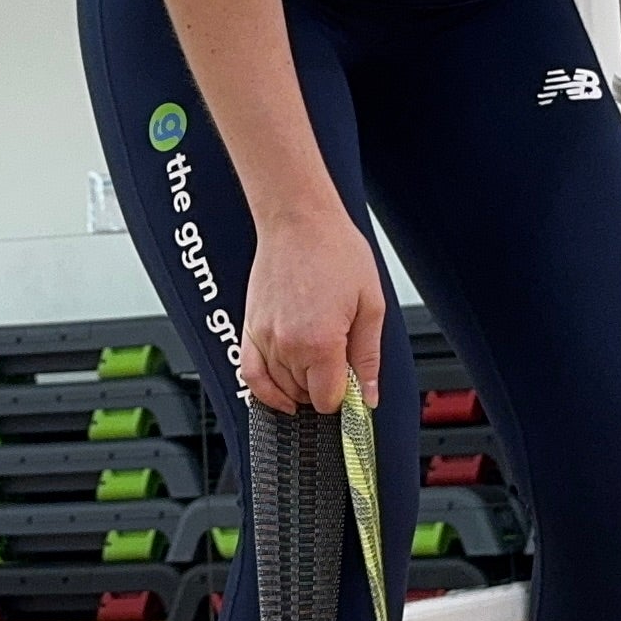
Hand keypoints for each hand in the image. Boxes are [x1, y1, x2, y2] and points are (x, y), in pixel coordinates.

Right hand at [242, 207, 389, 413]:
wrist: (299, 220)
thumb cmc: (335, 250)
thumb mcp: (371, 304)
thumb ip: (368, 356)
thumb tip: (369, 394)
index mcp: (320, 342)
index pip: (328, 400)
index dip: (345, 397)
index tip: (353, 386)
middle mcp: (287, 345)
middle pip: (305, 396)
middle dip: (325, 387)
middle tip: (341, 364)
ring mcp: (264, 338)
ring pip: (281, 388)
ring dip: (301, 387)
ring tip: (318, 366)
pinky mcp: (250, 328)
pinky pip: (250, 374)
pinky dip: (264, 391)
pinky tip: (280, 395)